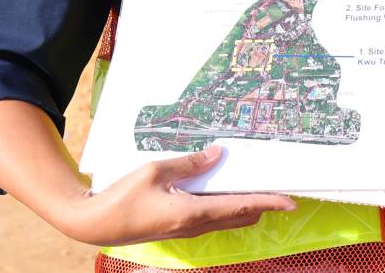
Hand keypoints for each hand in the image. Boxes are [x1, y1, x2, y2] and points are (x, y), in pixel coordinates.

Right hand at [56, 146, 294, 246]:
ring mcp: (186, 230)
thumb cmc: (122, 197)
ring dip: (244, 205)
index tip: (291, 201)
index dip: (269, 203)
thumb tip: (217, 154)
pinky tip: (223, 190)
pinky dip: (225, 206)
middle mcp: (194, 227)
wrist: (93, 223)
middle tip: (278, 185)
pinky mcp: (177, 228)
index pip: (242, 206)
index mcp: (193, 214)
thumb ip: (189, 163)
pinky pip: (210, 218)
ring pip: (226, 219)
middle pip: (240, 216)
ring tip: (256, 184)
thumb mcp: (156, 171)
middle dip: (262, 203)